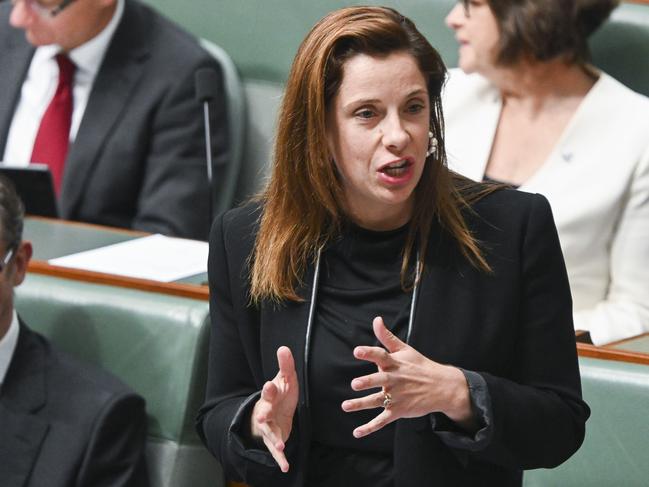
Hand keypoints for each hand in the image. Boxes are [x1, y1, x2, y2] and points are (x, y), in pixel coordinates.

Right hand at [250, 346, 297, 471]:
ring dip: (273, 439)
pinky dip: (280, 459)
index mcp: (270, 396)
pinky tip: (285, 467)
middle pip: (263, 413)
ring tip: (280, 446)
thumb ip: (285, 365)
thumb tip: (284, 347)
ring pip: (268, 433)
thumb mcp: (284, 379)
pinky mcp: (274, 439)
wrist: (271, 413)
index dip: (270, 388)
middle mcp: (266, 412)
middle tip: (261, 417)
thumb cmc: (279, 394)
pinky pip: (276, 450)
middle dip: (263, 415)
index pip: (269, 391)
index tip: (270, 385)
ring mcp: (268, 427)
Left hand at [342, 317, 474, 437]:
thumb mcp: (405, 349)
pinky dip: (370, 427)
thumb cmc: (420, 366)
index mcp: (395, 364)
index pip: (380, 356)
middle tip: (355, 384)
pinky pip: (382, 420)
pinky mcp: (398, 410)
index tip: (357, 351)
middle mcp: (394, 380)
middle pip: (379, 380)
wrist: (442, 387)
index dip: (368, 353)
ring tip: (346, 406)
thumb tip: (376, 319)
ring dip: (361, 404)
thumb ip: (387, 337)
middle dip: (367, 382)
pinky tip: (357, 432)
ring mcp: (396, 397)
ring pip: (377, 401)